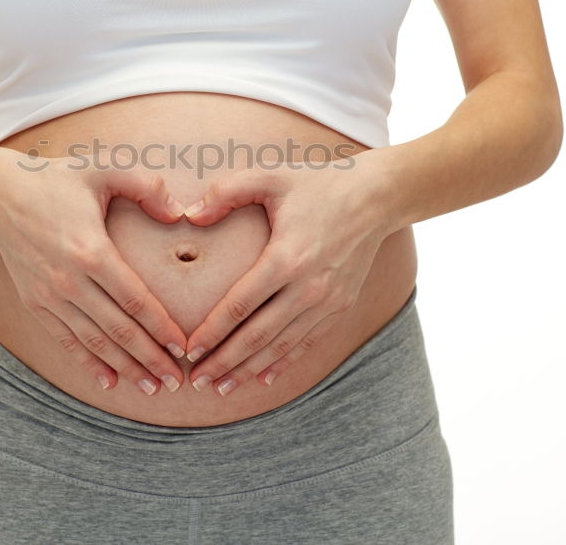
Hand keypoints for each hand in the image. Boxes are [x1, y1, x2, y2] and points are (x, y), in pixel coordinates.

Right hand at [0, 146, 188, 394]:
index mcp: (91, 251)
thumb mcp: (103, 169)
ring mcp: (49, 295)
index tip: (184, 348)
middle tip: (177, 382)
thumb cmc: (56, 179)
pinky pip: (65, 340)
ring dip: (125, 367)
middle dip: (151, 359)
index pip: (135, 301)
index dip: (162, 328)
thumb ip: (146, 186)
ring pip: (94, 342)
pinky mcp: (34, 303)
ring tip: (151, 387)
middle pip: (119, 330)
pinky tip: (108, 381)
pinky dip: (88, 363)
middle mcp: (69, 281)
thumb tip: (179, 213)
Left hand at [180, 150, 395, 394]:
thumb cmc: (317, 184)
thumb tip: (189, 214)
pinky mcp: (341, 305)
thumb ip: (226, 193)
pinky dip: (284, 362)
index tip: (188, 349)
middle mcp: (308, 287)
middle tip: (197, 381)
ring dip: (250, 369)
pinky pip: (307, 341)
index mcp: (286, 258)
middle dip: (225, 362)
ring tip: (222, 388)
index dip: (212, 332)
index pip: (240, 306)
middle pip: (258, 335)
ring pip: (281, 345)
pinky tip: (263, 377)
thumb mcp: (269, 177)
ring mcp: (327, 300)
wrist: (376, 197)